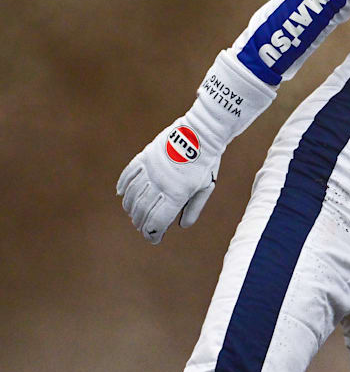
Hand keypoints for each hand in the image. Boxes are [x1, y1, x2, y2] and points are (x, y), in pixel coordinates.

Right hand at [116, 118, 220, 243]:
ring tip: (134, 215)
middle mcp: (160, 183)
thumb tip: (182, 225)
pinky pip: (127, 174)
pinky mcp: (144, 157)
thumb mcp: (206, 186)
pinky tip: (121, 195)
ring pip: (132, 195)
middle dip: (142, 223)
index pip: (158, 221)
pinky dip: (122, 186)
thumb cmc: (207, 162)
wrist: (201, 132)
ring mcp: (150, 169)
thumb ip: (194, 207)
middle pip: (142, 210)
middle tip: (144, 228)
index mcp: (177, 193)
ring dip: (130, 208)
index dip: (153, 233)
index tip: (154, 239)